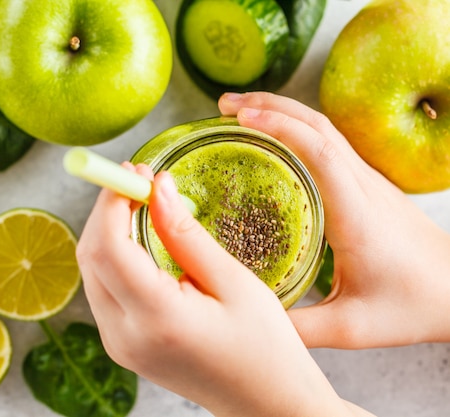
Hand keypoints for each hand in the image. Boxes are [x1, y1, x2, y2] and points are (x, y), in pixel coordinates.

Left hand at [77, 164, 358, 416]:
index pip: (108, 247)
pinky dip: (116, 255)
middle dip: (107, 211)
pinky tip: (141, 238)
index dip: (113, 201)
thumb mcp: (234, 283)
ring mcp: (118, 344)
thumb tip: (157, 187)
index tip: (135, 170)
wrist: (265, 406)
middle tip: (138, 180)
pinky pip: (104, 288)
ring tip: (142, 203)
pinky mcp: (122, 345)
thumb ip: (187, 234)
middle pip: (91, 257)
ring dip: (109, 231)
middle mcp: (124, 336)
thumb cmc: (266, 348)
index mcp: (157, 319)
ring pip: (93, 271)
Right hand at [219, 92, 449, 348]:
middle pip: (319, 126)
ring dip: (283, 111)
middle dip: (270, 106)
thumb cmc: (412, 305)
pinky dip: (298, 128)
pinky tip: (277, 137)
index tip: (241, 117)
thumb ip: (300, 328)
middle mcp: (364, 188)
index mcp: (358, 215)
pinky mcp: (370, 186)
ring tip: (242, 111)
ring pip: (326, 129)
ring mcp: (369, 182)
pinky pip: (331, 144)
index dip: (280, 128)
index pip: (320, 153)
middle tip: (225, 104)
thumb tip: (251, 317)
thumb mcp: (353, 328)